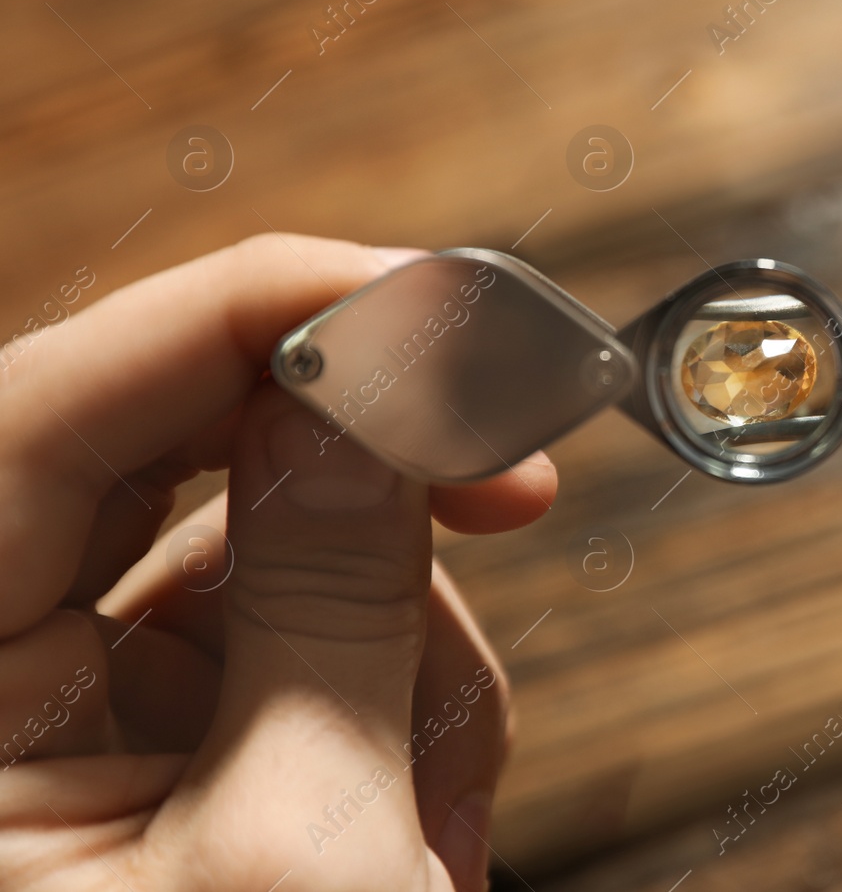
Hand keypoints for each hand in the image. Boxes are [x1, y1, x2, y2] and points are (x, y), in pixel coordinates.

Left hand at [0, 235, 556, 890]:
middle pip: (164, 460)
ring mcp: (69, 715)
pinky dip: (399, 698)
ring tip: (446, 812)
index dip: (238, 313)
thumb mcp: (302, 844)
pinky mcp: (155, 738)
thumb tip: (370, 386)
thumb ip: (329, 599)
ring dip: (408, 647)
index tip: (420, 291)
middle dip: (361, 472)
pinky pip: (294, 633)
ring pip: (265, 552)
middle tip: (509, 468)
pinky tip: (428, 819)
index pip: (36, 420)